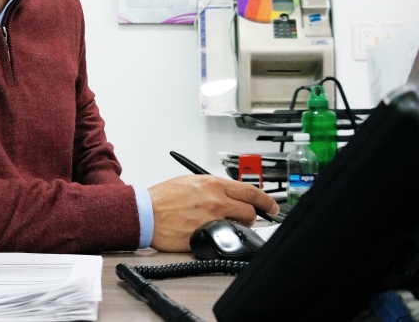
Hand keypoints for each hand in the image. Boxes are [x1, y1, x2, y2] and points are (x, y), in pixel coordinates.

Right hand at [148, 175, 278, 251]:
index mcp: (213, 184)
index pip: (250, 191)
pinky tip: (209, 233)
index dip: (266, 200)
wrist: (145, 213)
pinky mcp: (205, 236)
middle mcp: (216, 201)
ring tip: (220, 224)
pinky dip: (220, 236)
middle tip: (244, 217)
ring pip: (239, 226)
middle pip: (250, 211)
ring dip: (235, 226)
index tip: (272, 206)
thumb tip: (229, 193)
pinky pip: (223, 238)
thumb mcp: (190, 181)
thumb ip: (213, 186)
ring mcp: (212, 220)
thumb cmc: (163, 197)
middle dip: (250, 215)